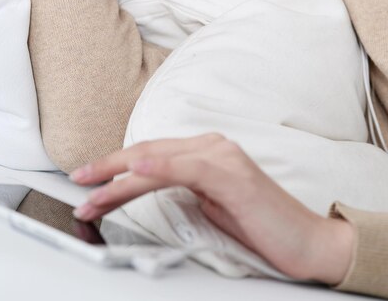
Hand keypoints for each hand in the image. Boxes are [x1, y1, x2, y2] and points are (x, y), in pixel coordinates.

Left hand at [70, 134, 354, 284]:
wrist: (308, 241)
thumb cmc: (260, 226)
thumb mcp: (210, 206)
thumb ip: (184, 191)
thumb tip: (150, 188)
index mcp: (205, 153)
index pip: (151, 155)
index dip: (117, 166)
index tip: (90, 180)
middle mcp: (212, 147)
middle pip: (148, 152)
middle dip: (109, 167)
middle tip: (79, 180)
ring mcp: (223, 156)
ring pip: (160, 159)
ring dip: (121, 177)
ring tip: (93, 193)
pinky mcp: (232, 173)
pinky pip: (188, 166)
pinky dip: (160, 164)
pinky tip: (138, 168)